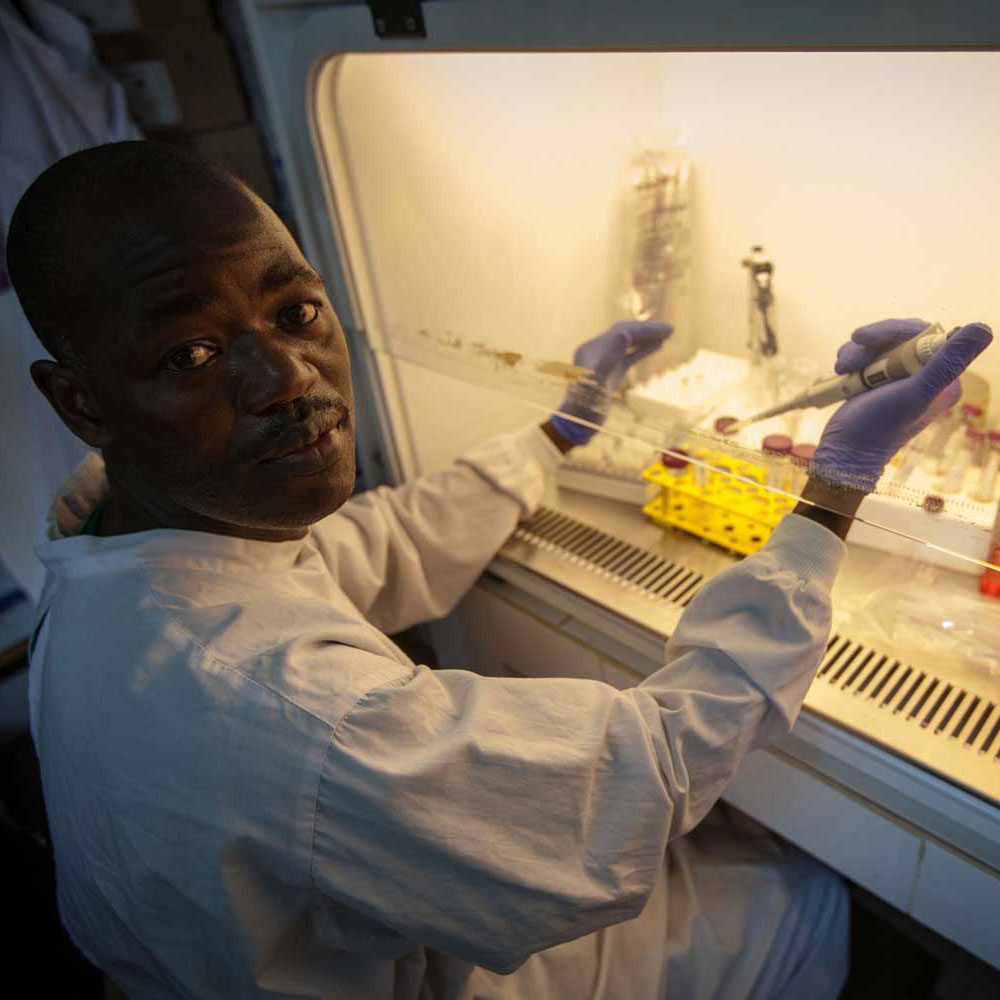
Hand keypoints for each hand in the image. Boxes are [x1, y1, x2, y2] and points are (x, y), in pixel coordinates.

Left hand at [549, 321, 672, 445]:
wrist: (579, 424)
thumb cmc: (584, 406)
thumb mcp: (595, 382)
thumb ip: (608, 357)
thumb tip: (624, 332)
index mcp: (592, 349)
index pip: (622, 332)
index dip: (644, 330)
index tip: (665, 329)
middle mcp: (597, 351)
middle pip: (625, 334)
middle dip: (647, 330)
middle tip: (671, 329)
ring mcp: (604, 362)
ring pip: (628, 344)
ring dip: (647, 338)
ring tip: (668, 334)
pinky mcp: (611, 373)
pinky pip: (629, 356)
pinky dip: (643, 350)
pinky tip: (658, 346)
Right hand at [812, 319, 992, 491]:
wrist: (844, 452)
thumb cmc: (877, 428)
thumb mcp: (914, 394)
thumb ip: (947, 363)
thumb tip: (982, 327)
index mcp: (943, 378)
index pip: (927, 335)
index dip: (895, 331)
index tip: (865, 339)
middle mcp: (925, 375)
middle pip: (901, 336)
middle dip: (870, 342)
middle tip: (849, 360)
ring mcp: (901, 377)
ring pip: (880, 343)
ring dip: (856, 352)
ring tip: (842, 370)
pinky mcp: (879, 380)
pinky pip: (868, 354)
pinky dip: (851, 358)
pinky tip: (841, 372)